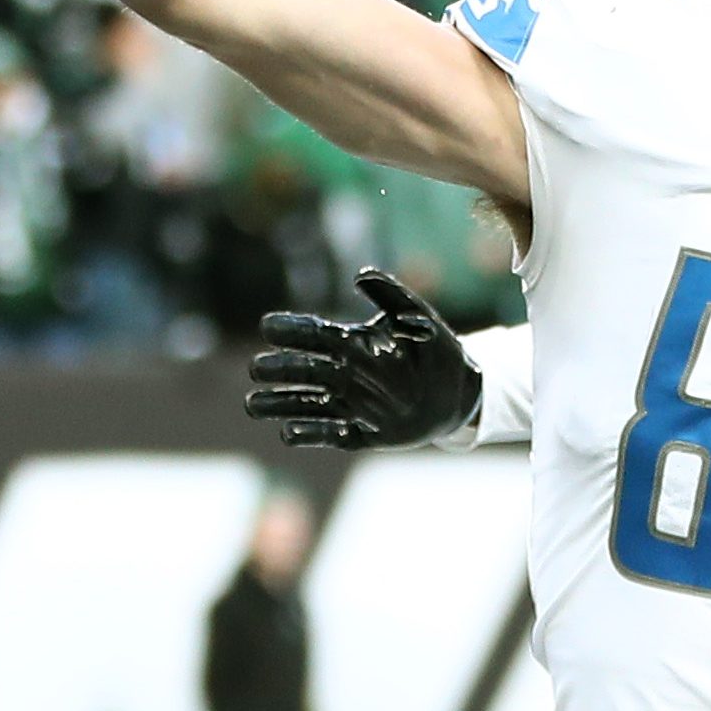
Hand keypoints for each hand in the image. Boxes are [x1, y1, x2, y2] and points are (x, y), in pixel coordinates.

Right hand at [245, 269, 482, 449]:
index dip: (292, 331)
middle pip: (304, 371)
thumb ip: (392, 296)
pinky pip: (332, 436)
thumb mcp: (418, 319)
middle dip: (280, 369)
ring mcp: (350, 405)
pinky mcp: (362, 434)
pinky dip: (312, 435)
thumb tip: (361, 274)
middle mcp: (344, 375)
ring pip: (307, 405)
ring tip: (252, 405)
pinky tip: (289, 433)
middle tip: (257, 369)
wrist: (458, 394)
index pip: (315, 335)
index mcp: (352, 345)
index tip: (268, 327)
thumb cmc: (436, 351)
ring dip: (281, 404)